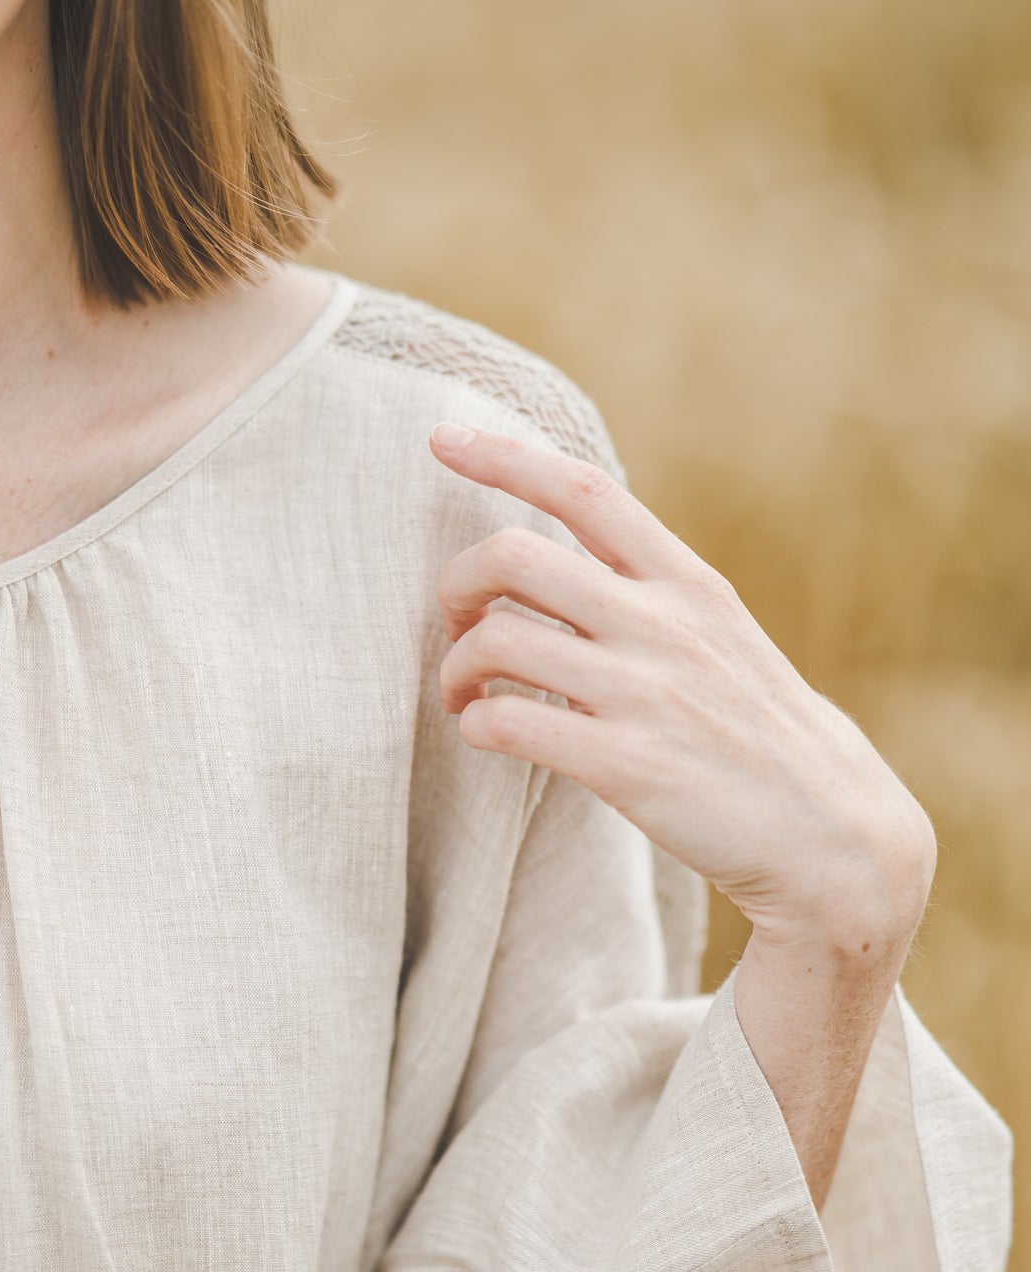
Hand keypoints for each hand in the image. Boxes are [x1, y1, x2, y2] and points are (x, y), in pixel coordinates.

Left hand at [429, 423, 935, 954]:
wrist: (828, 833)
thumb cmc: (757, 732)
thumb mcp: (722, 633)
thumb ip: (651, 592)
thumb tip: (564, 558)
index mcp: (687, 583)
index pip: (584, 490)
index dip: (505, 456)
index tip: (443, 438)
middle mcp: (663, 625)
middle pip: (514, 556)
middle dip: (457, 584)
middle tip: (457, 623)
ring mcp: (644, 694)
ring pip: (497, 641)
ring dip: (457, 667)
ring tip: (465, 695)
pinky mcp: (626, 766)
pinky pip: (508, 724)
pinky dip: (477, 725)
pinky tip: (488, 734)